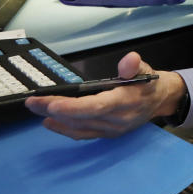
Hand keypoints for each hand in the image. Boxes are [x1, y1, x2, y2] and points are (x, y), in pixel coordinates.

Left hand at [24, 52, 185, 139]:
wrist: (160, 101)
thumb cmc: (149, 83)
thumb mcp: (145, 68)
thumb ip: (135, 65)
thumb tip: (129, 59)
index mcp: (125, 102)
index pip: (96, 107)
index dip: (73, 107)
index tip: (52, 103)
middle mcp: (116, 120)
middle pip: (81, 118)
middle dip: (54, 110)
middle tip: (33, 102)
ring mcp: (110, 130)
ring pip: (78, 127)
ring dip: (55, 119)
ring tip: (36, 108)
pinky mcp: (106, 133)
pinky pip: (82, 134)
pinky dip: (64, 129)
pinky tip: (49, 122)